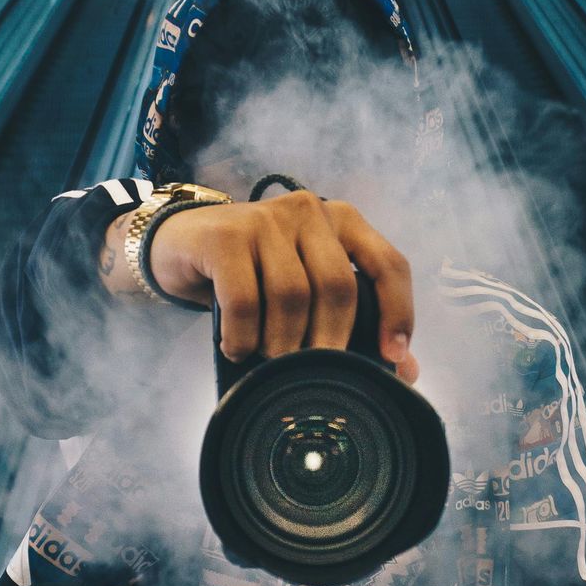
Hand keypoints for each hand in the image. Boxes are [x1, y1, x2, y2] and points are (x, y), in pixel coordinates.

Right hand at [122, 191, 417, 378]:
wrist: (180, 244)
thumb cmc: (253, 272)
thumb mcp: (305, 289)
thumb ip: (354, 320)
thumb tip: (404, 370)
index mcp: (342, 221)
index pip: (387, 263)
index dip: (397, 312)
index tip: (392, 357)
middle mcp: (309, 211)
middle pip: (338, 286)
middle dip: (330, 341)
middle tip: (312, 374)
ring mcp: (266, 219)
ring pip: (292, 295)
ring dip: (282, 343)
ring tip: (268, 363)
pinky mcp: (225, 236)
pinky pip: (244, 299)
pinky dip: (244, 336)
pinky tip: (237, 348)